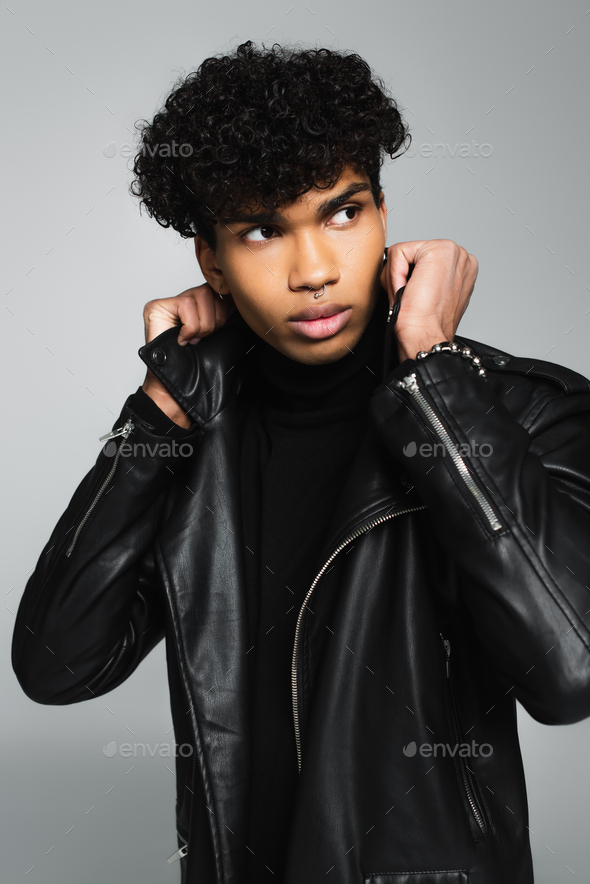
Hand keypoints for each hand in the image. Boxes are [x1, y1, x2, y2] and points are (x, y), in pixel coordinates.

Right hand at [142, 283, 235, 426]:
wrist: (182, 387)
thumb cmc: (201, 367)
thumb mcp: (224, 336)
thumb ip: (230, 314)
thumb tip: (244, 299)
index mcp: (201, 307)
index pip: (221, 292)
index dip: (226, 311)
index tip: (220, 332)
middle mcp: (185, 302)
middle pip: (212, 291)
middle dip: (216, 319)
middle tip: (205, 340)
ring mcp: (169, 303)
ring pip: (200, 295)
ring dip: (204, 325)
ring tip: (194, 341)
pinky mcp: (156, 307)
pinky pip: (185, 304)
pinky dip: (190, 327)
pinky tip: (182, 341)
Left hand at [381, 240, 477, 362]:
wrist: (426, 337)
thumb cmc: (425, 325)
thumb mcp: (427, 295)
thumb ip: (422, 277)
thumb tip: (402, 271)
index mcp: (460, 269)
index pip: (418, 262)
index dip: (406, 281)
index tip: (415, 301)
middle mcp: (460, 257)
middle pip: (410, 256)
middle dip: (399, 278)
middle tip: (408, 300)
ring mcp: (452, 251)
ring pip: (402, 253)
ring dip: (395, 279)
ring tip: (408, 298)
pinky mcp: (437, 250)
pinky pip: (397, 252)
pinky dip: (393, 275)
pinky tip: (405, 291)